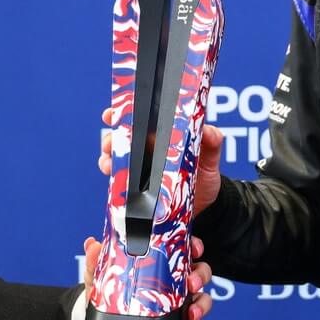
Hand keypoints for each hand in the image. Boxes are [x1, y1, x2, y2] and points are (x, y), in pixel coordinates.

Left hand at [81, 235, 214, 319]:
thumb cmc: (110, 294)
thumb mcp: (103, 278)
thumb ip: (98, 261)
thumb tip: (92, 244)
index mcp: (161, 265)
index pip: (184, 250)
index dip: (193, 246)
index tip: (194, 249)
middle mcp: (175, 283)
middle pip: (199, 273)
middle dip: (200, 277)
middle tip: (191, 284)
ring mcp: (180, 305)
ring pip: (203, 300)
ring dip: (202, 305)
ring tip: (191, 314)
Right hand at [101, 114, 224, 217]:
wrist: (207, 205)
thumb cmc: (205, 174)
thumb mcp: (210, 155)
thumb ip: (211, 140)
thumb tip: (208, 131)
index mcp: (159, 138)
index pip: (135, 122)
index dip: (120, 115)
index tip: (111, 114)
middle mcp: (145, 153)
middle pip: (119, 141)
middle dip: (109, 139)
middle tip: (110, 142)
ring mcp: (139, 174)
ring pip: (115, 163)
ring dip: (107, 161)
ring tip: (108, 164)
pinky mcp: (138, 194)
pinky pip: (120, 187)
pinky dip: (114, 185)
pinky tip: (115, 185)